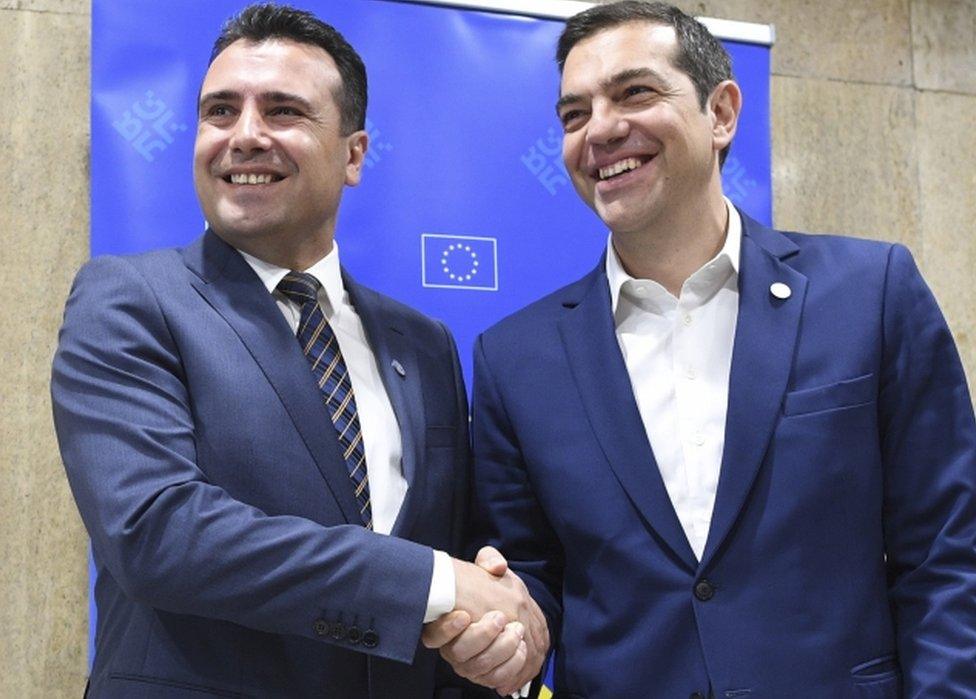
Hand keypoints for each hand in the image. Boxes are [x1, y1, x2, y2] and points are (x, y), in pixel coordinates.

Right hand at [423, 547, 548, 694]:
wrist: (507, 607)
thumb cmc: (491, 586)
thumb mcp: (488, 566)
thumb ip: (490, 559)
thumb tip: (497, 566)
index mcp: (447, 621)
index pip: (433, 635)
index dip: (447, 628)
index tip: (464, 615)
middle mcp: (454, 646)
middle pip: (460, 652)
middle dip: (483, 636)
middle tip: (501, 618)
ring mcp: (469, 663)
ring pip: (478, 667)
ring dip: (501, 650)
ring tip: (516, 632)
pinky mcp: (486, 675)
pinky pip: (496, 679)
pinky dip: (511, 667)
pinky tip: (521, 649)